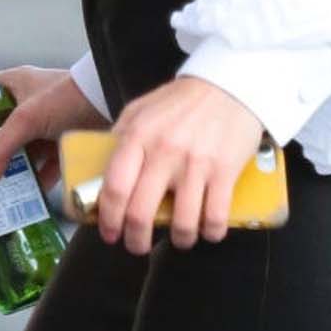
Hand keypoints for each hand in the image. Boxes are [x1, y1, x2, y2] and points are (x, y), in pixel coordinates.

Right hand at [0, 65, 102, 194]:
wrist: (111, 100)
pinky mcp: (65, 141)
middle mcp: (29, 102)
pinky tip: (28, 198)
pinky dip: (38, 180)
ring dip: (12, 171)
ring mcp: (48, 123)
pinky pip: (47, 165)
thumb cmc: (68, 97)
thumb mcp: (25, 120)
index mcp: (14, 84)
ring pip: (23, 151)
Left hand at [94, 76, 261, 253]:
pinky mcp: (225, 171)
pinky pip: (216, 217)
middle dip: (136, 240)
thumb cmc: (183, 101)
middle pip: (141, 213)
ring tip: (179, 239)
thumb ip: (121, 137)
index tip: (109, 233)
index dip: (108, 219)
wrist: (230, 84)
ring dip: (179, 240)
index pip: (114, 188)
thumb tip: (100, 170)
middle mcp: (164, 152)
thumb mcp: (140, 109)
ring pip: (182, 223)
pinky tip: (208, 231)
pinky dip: (211, 232)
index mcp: (138, 136)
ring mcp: (196, 164)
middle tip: (137, 246)